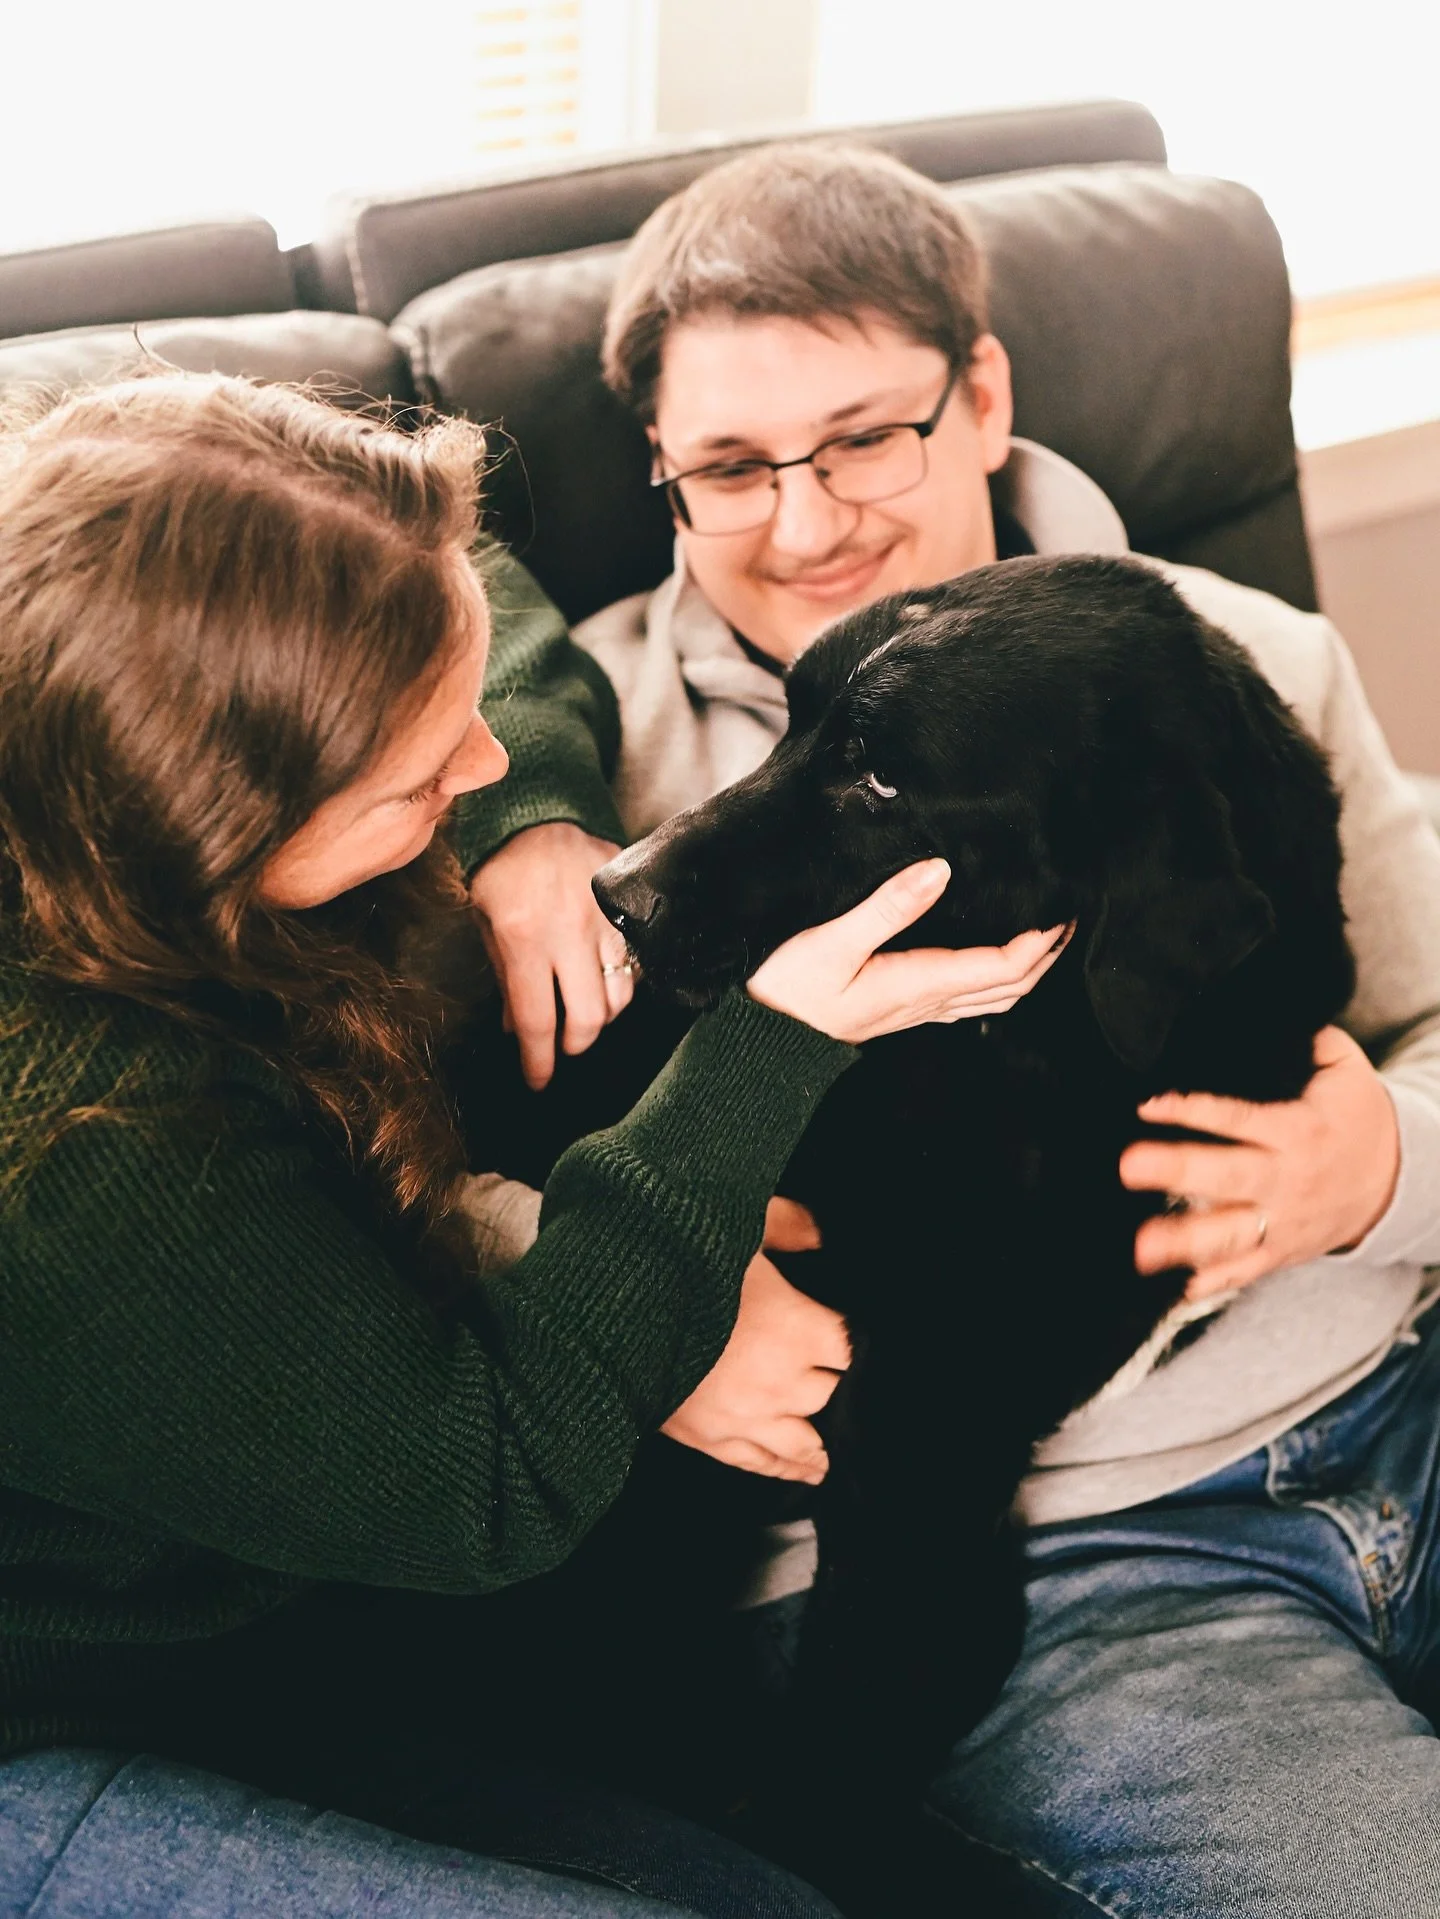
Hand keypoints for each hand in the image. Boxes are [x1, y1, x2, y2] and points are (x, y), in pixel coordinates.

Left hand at [469, 823, 631, 1089]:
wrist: (540, 815)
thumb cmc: (503, 870)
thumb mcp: (487, 922)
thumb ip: (505, 979)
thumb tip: (515, 1029)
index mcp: (524, 939)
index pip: (536, 1021)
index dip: (539, 1061)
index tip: (538, 1082)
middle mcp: (568, 935)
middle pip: (588, 1019)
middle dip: (576, 1044)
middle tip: (563, 1045)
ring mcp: (605, 921)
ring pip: (619, 996)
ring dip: (601, 1015)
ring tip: (584, 1012)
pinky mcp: (628, 910)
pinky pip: (637, 963)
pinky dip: (623, 982)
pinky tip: (606, 980)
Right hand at [662, 1196, 843, 1482]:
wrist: (602, 1311)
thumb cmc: (671, 1261)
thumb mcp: (736, 1222)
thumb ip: (787, 1224)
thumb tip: (821, 1233)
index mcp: (793, 1327)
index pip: (852, 1346)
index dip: (856, 1340)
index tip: (855, 1335)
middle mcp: (777, 1380)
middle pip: (832, 1394)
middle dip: (837, 1384)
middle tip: (843, 1381)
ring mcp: (744, 1417)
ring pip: (805, 1443)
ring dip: (824, 1442)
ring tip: (841, 1447)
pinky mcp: (709, 1440)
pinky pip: (761, 1464)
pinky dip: (788, 1469)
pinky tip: (806, 1471)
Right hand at [747, 858, 1072, 1045]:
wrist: (750, 1038)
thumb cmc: (780, 986)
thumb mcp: (828, 941)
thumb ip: (886, 907)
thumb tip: (940, 870)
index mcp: (915, 985)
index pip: (1002, 968)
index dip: (1040, 941)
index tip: (1063, 907)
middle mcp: (922, 1004)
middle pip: (1009, 987)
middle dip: (1046, 955)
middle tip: (1071, 916)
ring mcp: (912, 1012)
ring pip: (991, 999)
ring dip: (1026, 970)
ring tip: (1045, 937)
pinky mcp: (897, 1010)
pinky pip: (965, 1001)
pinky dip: (994, 980)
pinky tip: (992, 960)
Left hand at [1120, 1025, 1400, 1300]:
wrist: (1400, 1180)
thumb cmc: (1359, 1116)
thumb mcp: (1344, 1069)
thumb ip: (1305, 1039)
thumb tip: (1267, 1012)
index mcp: (1298, 1131)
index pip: (1238, 1119)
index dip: (1193, 1111)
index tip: (1148, 1105)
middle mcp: (1289, 1180)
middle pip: (1227, 1177)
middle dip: (1178, 1171)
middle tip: (1128, 1166)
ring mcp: (1286, 1221)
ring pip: (1232, 1234)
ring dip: (1185, 1242)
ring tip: (1141, 1248)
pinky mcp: (1284, 1251)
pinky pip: (1248, 1270)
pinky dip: (1215, 1282)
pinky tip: (1178, 1289)